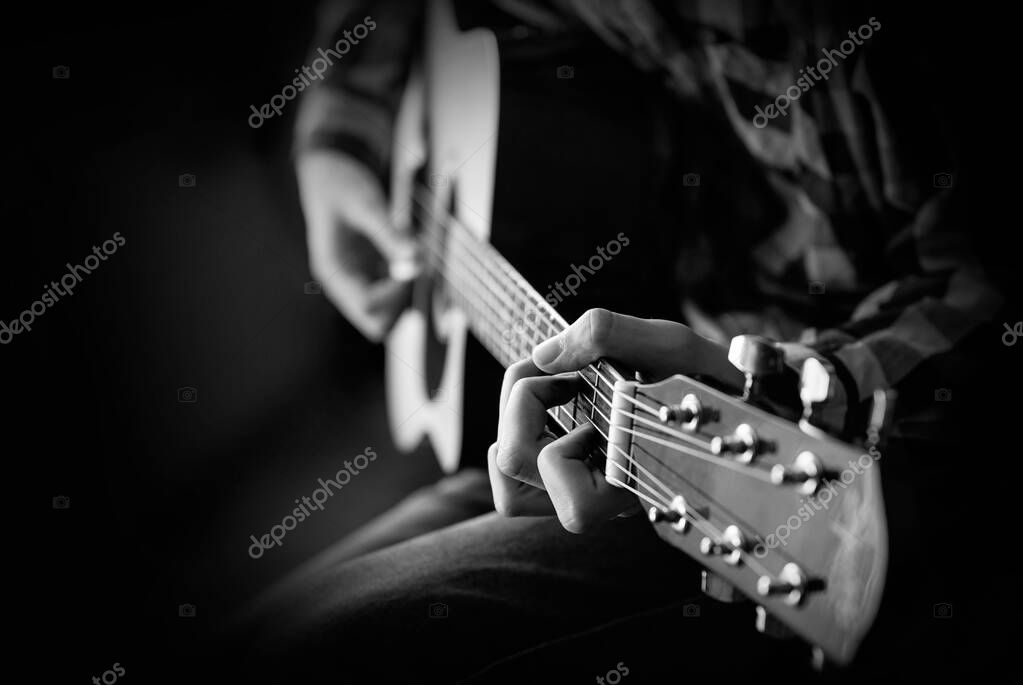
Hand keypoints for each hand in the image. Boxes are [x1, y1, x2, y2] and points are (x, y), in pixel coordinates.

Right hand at [297, 151, 418, 341]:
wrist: (327, 168)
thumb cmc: (340, 183)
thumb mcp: (365, 203)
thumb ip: (389, 233)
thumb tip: (415, 259)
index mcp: (333, 270)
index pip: (367, 305)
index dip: (395, 292)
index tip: (410, 265)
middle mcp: (342, 282)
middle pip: (376, 322)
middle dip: (400, 301)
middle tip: (414, 267)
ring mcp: (354, 280)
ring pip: (385, 314)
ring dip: (404, 294)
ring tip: (411, 258)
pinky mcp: (367, 273)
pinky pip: (390, 296)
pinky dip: (404, 284)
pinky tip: (407, 255)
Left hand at [489, 308, 743, 532]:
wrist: (729, 394)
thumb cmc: (708, 378)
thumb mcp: (671, 344)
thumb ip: (607, 335)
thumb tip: (543, 355)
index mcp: (635, 485)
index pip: (575, 505)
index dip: (563, 447)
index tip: (587, 391)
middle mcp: (603, 498)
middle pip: (516, 488)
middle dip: (519, 412)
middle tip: (560, 376)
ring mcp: (580, 486)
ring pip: (507, 492)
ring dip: (509, 428)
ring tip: (542, 389)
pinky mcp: (565, 470)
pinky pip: (511, 474)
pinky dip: (512, 429)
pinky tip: (544, 397)